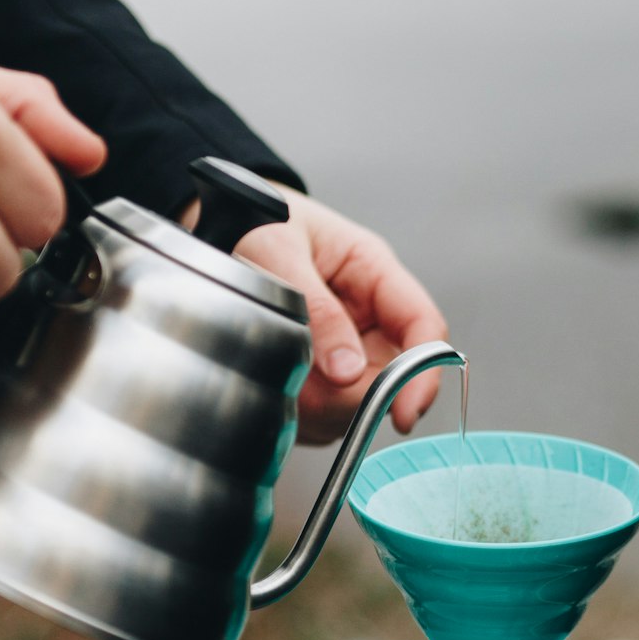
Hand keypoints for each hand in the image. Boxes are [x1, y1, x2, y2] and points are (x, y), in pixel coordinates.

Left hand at [235, 186, 448, 443]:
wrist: (216, 224)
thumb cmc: (253, 222)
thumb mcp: (278, 252)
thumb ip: (315, 309)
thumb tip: (347, 372)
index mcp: (372, 272)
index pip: (422, 327)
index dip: (422, 375)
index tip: (405, 414)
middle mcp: (366, 316)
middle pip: (388, 378)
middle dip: (350, 395)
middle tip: (302, 383)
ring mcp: (344, 350)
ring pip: (353, 405)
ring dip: (317, 405)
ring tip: (273, 368)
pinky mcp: (318, 377)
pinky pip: (321, 416)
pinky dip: (297, 413)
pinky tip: (269, 380)